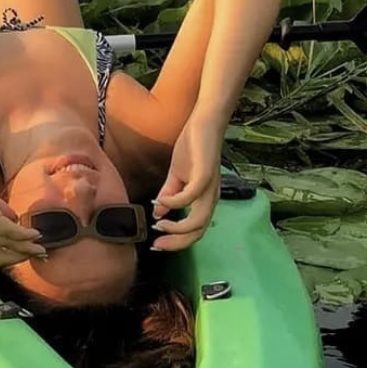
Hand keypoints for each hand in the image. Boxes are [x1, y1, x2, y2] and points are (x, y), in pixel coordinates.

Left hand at [0, 163, 44, 268]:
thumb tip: (15, 221)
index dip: (6, 261)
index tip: (21, 256)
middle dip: (20, 257)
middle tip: (36, 254)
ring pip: (7, 245)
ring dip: (26, 247)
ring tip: (40, 245)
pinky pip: (10, 231)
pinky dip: (24, 234)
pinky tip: (34, 232)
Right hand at [152, 115, 224, 252]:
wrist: (204, 122)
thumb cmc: (193, 147)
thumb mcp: (176, 176)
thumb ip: (168, 195)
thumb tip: (157, 213)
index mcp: (204, 199)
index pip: (195, 230)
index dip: (177, 242)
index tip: (156, 245)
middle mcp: (210, 197)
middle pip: (199, 230)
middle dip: (177, 242)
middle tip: (157, 245)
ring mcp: (210, 186)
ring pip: (200, 219)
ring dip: (178, 227)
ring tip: (159, 224)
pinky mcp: (205, 173)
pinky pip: (193, 194)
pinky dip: (176, 202)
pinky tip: (162, 200)